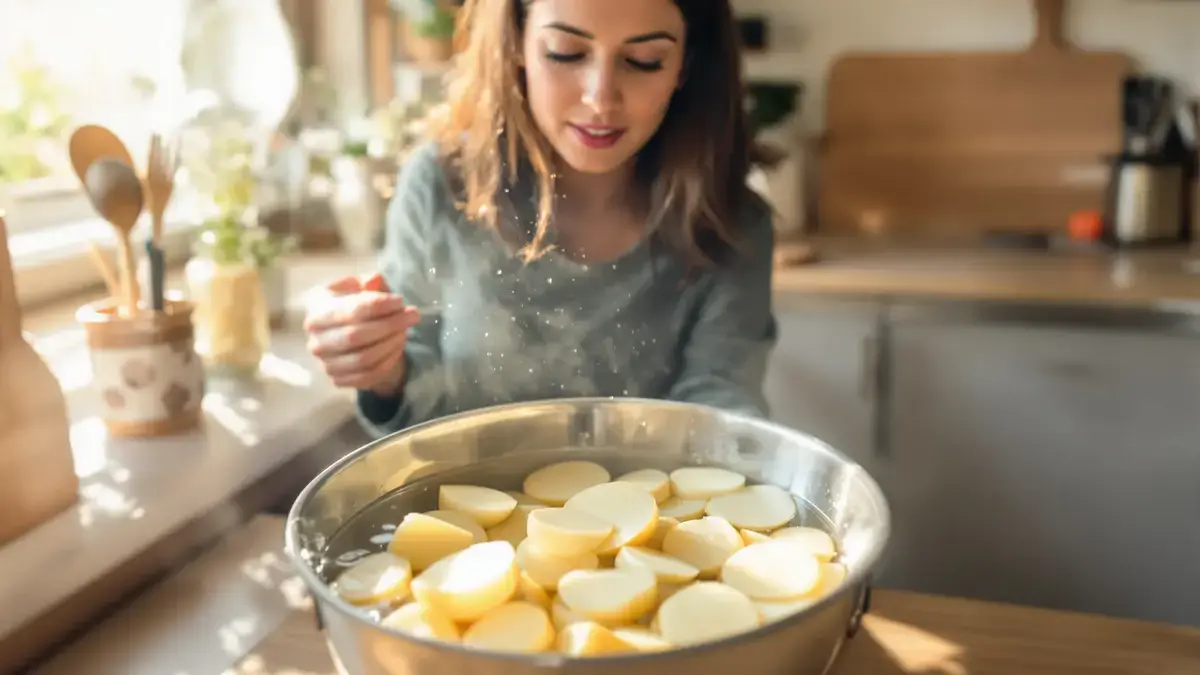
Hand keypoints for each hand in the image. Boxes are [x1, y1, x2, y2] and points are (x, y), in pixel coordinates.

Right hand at [303, 272, 420, 394]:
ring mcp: (325, 362)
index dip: (378, 305)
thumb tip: (374, 279)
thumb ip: (370, 283)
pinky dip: (387, 362)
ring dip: (391, 344)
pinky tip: (398, 348)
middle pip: (355, 336)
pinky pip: (367, 376)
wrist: (356, 339)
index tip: (400, 301)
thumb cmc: (359, 307)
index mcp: (317, 309)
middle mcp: (315, 338)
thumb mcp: (365, 289)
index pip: (349, 310)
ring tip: (405, 331)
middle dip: (390, 325)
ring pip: (363, 358)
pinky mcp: (338, 380)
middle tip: (413, 315)